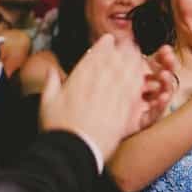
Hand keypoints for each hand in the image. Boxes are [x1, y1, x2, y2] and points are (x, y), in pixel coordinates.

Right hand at [40, 34, 172, 161]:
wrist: (73, 151)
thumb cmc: (58, 129)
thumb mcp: (46, 103)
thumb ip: (50, 83)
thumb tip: (50, 70)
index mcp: (78, 81)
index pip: (93, 57)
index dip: (103, 46)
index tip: (108, 39)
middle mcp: (97, 87)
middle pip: (113, 62)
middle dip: (121, 51)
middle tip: (129, 44)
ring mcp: (112, 99)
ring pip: (126, 75)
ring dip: (133, 63)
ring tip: (138, 56)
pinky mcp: (123, 113)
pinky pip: (134, 93)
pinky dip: (139, 83)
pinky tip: (144, 78)